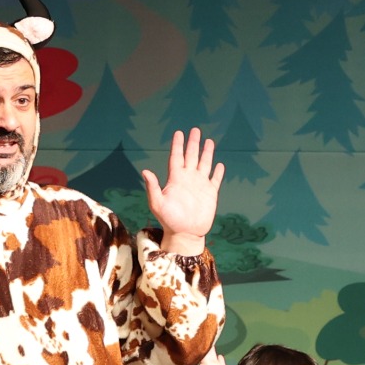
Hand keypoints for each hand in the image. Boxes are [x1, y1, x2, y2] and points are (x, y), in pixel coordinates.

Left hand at [142, 128, 223, 251]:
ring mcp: (200, 186)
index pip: (177, 157)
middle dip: (193, 143)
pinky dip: (218, 172)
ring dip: (206, 153)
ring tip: (209, 141)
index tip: (179, 132)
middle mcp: (188, 179)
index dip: (178, 145)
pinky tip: (219, 164)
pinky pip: (215, 180)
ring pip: (204, 164)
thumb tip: (145, 171)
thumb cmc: (169, 220)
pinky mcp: (210, 194)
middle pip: (191, 156)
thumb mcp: (158, 203)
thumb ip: (153, 187)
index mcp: (175, 179)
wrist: (185, 234)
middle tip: (195, 130)